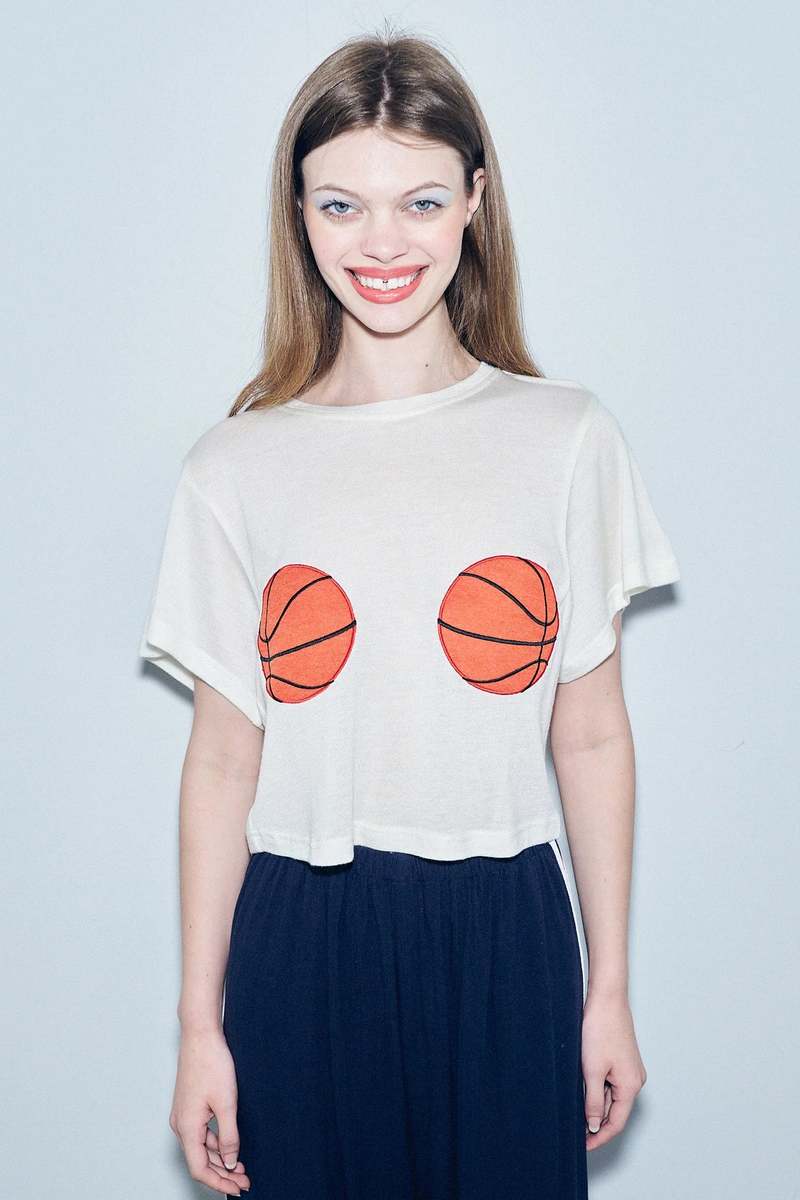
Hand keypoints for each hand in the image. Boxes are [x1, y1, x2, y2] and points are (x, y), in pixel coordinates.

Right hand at [169, 1026, 250, 1194]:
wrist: (200, 1035)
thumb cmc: (212, 1064)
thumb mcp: (226, 1103)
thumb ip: (229, 1137)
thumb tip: (231, 1163)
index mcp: (187, 1128)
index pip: (200, 1169)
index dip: (219, 1183)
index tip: (238, 1189)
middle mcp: (181, 1125)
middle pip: (200, 1161)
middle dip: (223, 1174)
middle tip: (245, 1181)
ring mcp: (183, 1115)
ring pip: (201, 1148)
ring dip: (220, 1160)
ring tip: (242, 1167)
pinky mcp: (189, 1106)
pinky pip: (201, 1134)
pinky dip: (215, 1144)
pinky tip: (231, 1146)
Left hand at [581, 990, 646, 1149]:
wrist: (606, 999)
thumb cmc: (599, 1030)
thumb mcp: (592, 1070)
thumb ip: (594, 1101)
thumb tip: (595, 1126)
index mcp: (631, 1086)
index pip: (616, 1123)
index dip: (599, 1137)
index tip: (583, 1146)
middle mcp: (635, 1079)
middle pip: (616, 1111)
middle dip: (597, 1122)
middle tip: (575, 1131)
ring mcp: (630, 1069)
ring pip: (612, 1096)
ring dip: (596, 1105)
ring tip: (575, 1110)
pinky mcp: (623, 1059)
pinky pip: (611, 1082)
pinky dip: (598, 1089)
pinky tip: (583, 1088)